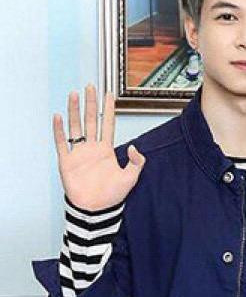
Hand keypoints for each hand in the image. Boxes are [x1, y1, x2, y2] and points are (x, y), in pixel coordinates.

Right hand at [53, 84, 144, 211]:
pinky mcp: (67, 161)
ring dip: (74, 110)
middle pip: (91, 120)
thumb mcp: (131, 178)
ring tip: (74, 94)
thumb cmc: (112, 196)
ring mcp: (78, 153)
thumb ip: (136, 162)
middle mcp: (92, 148)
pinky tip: (58, 117)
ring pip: (76, 126)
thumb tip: (133, 147)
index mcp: (106, 150)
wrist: (95, 210)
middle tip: (90, 87)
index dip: (108, 109)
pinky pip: (61, 142)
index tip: (109, 94)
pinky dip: (59, 130)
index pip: (107, 124)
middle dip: (91, 103)